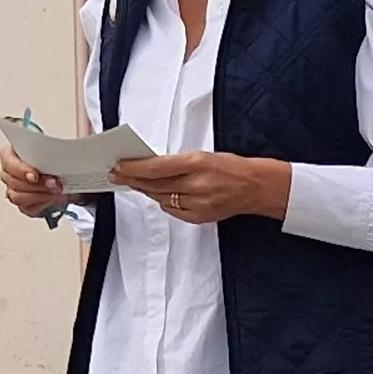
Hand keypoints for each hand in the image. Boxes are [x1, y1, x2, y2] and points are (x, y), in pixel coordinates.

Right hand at [0, 147, 69, 219]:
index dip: (20, 169)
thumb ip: (50, 153)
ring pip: (16, 196)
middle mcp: (11, 172)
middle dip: (36, 184)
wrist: (72, 178)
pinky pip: (27, 208)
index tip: (36, 176)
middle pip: (12, 181)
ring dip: (39, 195)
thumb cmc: (60, 162)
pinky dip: (42, 204)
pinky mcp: (24, 205)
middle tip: (54, 183)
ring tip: (56, 191)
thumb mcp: (56, 152)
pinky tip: (53, 198)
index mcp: (13, 154)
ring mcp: (15, 190)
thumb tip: (55, 154)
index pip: (7, 161)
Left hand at [113, 152, 289, 225]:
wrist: (255, 187)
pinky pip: (172, 210)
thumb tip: (148, 166)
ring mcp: (198, 204)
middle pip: (154, 185)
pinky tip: (161, 195)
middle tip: (117, 175)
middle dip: (133, 180)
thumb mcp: (203, 155)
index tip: (119, 166)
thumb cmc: (230, 167)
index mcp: (197, 163)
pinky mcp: (199, 217)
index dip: (134, 168)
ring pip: (160, 198)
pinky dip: (164, 202)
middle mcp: (197, 185)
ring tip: (135, 183)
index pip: (156, 168)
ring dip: (146, 190)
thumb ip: (176, 162)